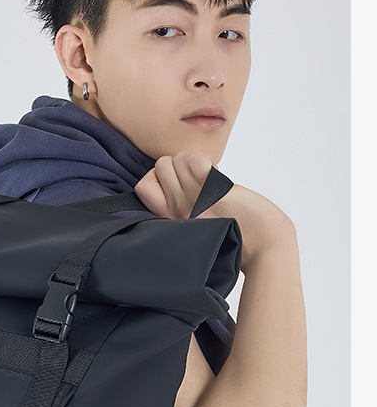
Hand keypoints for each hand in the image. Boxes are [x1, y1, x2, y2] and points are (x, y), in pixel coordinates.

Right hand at [134, 151, 295, 270]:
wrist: (264, 246)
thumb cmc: (236, 233)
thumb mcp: (197, 222)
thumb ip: (183, 202)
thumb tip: (179, 173)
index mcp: (171, 219)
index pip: (142, 186)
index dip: (157, 177)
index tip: (178, 184)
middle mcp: (179, 211)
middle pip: (160, 165)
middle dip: (178, 163)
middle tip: (197, 177)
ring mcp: (196, 202)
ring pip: (176, 159)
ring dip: (193, 160)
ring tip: (209, 177)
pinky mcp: (215, 193)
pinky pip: (196, 162)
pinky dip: (205, 161)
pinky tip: (218, 174)